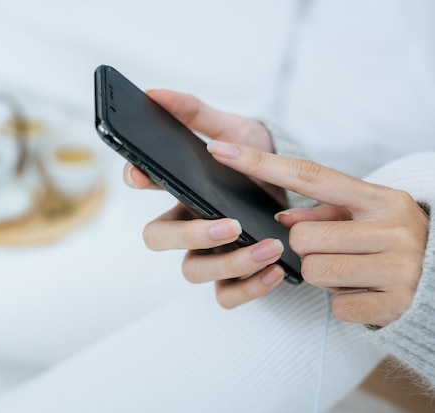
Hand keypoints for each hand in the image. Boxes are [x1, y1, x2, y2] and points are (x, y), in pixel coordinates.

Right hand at [124, 90, 288, 308]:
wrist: (299, 186)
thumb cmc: (256, 157)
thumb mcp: (232, 129)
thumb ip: (194, 112)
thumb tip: (154, 93)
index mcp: (181, 187)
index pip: (142, 184)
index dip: (136, 180)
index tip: (142, 175)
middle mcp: (187, 223)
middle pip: (158, 239)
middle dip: (189, 235)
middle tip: (229, 225)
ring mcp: (208, 253)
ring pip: (193, 272)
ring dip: (230, 263)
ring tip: (270, 247)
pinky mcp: (233, 276)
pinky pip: (226, 296)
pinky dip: (249, 288)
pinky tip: (276, 269)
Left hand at [208, 140, 428, 326]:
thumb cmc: (387, 240)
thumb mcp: (360, 216)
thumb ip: (319, 211)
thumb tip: (282, 216)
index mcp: (378, 197)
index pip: (308, 175)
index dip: (259, 163)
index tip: (220, 149)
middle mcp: (393, 225)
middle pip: (301, 236)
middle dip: (306, 248)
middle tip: (336, 251)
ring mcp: (398, 264)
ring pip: (313, 271)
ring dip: (322, 277)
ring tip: (350, 272)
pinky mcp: (395, 301)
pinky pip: (337, 306)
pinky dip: (343, 302)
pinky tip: (364, 293)